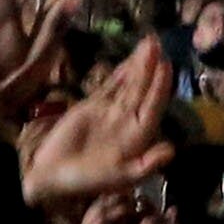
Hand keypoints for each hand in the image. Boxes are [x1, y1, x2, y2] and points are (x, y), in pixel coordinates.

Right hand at [21, 37, 174, 214]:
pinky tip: (129, 60)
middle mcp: (127, 123)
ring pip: (128, 86)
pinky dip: (120, 74)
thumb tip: (172, 150)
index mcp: (137, 139)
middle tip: (157, 42)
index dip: (160, 88)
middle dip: (150, 69)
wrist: (52, 175)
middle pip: (142, 92)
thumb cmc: (86, 181)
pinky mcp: (93, 108)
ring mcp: (111, 114)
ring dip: (138, 66)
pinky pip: (110, 88)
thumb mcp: (118, 177)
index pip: (152, 108)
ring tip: (148, 43)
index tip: (167, 65)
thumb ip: (145, 165)